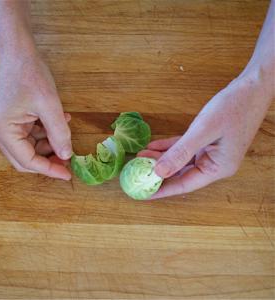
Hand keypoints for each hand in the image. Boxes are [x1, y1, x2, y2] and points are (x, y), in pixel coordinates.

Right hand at [0, 53, 72, 179]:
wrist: (19, 52)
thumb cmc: (30, 74)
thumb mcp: (50, 106)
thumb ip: (59, 133)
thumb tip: (66, 155)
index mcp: (2, 130)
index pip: (27, 161)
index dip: (49, 169)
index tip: (68, 174)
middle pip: (26, 157)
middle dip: (49, 159)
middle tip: (68, 159)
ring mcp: (4, 126)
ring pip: (30, 147)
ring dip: (50, 143)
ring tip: (66, 134)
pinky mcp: (11, 119)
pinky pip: (31, 134)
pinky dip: (46, 132)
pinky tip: (60, 122)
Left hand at [138, 72, 272, 198]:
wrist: (252, 86)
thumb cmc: (233, 108)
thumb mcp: (203, 131)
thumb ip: (180, 152)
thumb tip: (158, 172)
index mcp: (218, 168)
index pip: (184, 184)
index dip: (163, 189)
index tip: (144, 193)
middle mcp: (214, 163)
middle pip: (181, 173)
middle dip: (158, 171)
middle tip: (137, 172)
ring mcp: (211, 152)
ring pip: (181, 160)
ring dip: (161, 158)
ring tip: (141, 156)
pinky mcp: (207, 140)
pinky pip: (184, 148)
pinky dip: (169, 147)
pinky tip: (154, 146)